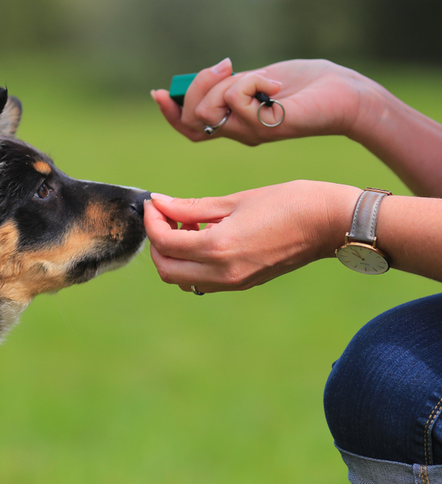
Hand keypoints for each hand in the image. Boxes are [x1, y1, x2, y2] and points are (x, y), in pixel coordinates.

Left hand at [144, 181, 361, 293]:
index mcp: (219, 248)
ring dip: (173, 254)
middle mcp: (223, 273)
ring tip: (186, 225)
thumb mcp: (236, 200)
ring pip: (181, 279)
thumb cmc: (289, 202)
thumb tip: (159, 203)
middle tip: (165, 215)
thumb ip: (192, 207)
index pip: (164, 242)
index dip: (152, 220)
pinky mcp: (242, 283)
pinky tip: (203, 237)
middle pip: (166, 269)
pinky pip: (202, 281)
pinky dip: (191, 262)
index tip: (154, 202)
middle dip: (157, 242)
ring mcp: (233, 283)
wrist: (331, 224)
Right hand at [151, 59, 371, 145]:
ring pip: (208, 111)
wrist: (344, 95)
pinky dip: (254, 81)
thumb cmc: (305, 86)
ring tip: (258, 77)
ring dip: (226, 84)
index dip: (170, 113)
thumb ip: (231, 84)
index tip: (159, 93)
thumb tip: (207, 77)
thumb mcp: (258, 80)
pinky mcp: (265, 127)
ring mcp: (250, 133)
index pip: (189, 128)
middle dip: (198, 86)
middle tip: (226, 67)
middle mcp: (238, 133)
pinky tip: (276, 86)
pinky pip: (237, 99)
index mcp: (233, 123)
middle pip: (192, 118)